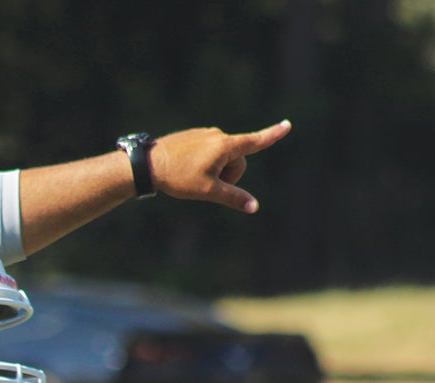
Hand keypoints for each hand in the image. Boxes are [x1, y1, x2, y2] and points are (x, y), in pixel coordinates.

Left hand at [150, 120, 291, 212]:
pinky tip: (186, 167)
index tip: (287, 125)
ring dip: (216, 169)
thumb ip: (233, 197)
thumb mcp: (208, 191)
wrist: (147, 163)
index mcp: (225, 146)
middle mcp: (218, 135)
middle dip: (229, 175)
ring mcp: (205, 134)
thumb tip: (254, 206)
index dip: (273, 135)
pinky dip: (204, 163)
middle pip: (237, 160)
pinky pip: (209, 153)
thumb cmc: (178, 177)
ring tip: (192, 174)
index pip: (255, 141)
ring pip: (222, 157)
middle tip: (205, 183)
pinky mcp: (194, 136)